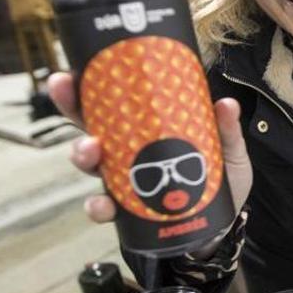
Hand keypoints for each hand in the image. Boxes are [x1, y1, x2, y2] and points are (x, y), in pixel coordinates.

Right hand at [47, 72, 253, 223]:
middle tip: (66, 92)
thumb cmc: (217, 177)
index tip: (72, 68)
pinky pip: (103, 207)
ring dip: (82, 153)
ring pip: (91, 162)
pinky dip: (97, 206)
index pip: (113, 98)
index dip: (88, 82)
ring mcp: (123, 180)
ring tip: (90, 150)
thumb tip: (226, 105)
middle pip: (90, 123)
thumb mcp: (227, 149)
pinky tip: (103, 205)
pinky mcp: (126, 211)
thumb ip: (226, 129)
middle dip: (71, 106)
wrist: (221, 225)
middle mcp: (126, 149)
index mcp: (145, 126)